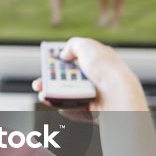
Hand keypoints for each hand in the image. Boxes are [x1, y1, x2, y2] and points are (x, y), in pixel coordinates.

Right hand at [32, 37, 146, 111]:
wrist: (116, 93)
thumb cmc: (105, 68)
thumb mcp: (86, 45)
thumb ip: (72, 45)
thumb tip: (64, 54)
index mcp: (96, 62)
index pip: (74, 61)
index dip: (59, 63)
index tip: (47, 64)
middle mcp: (95, 78)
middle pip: (66, 80)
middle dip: (49, 82)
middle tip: (38, 84)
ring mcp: (92, 95)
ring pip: (66, 96)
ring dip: (51, 95)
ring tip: (43, 95)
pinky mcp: (91, 111)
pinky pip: (72, 110)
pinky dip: (63, 107)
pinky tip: (57, 104)